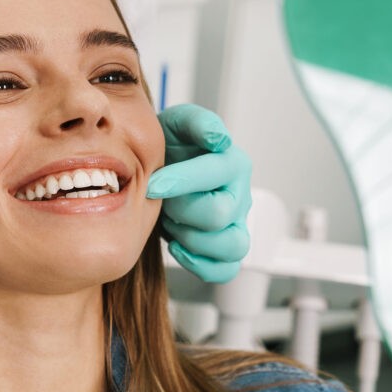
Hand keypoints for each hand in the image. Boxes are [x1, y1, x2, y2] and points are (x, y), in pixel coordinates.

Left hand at [147, 104, 251, 282]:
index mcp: (232, 162)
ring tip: (172, 224)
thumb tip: (218, 138)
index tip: (152, 184)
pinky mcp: (226, 246)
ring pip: (232, 246)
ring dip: (193, 239)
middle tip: (162, 202)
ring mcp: (236, 224)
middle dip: (181, 210)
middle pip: (219, 215)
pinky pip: (226, 269)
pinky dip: (201, 264)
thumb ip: (197, 123)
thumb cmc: (170, 147)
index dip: (180, 181)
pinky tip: (178, 247)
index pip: (215, 174)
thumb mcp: (177, 123)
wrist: (161, 168)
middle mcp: (239, 194)